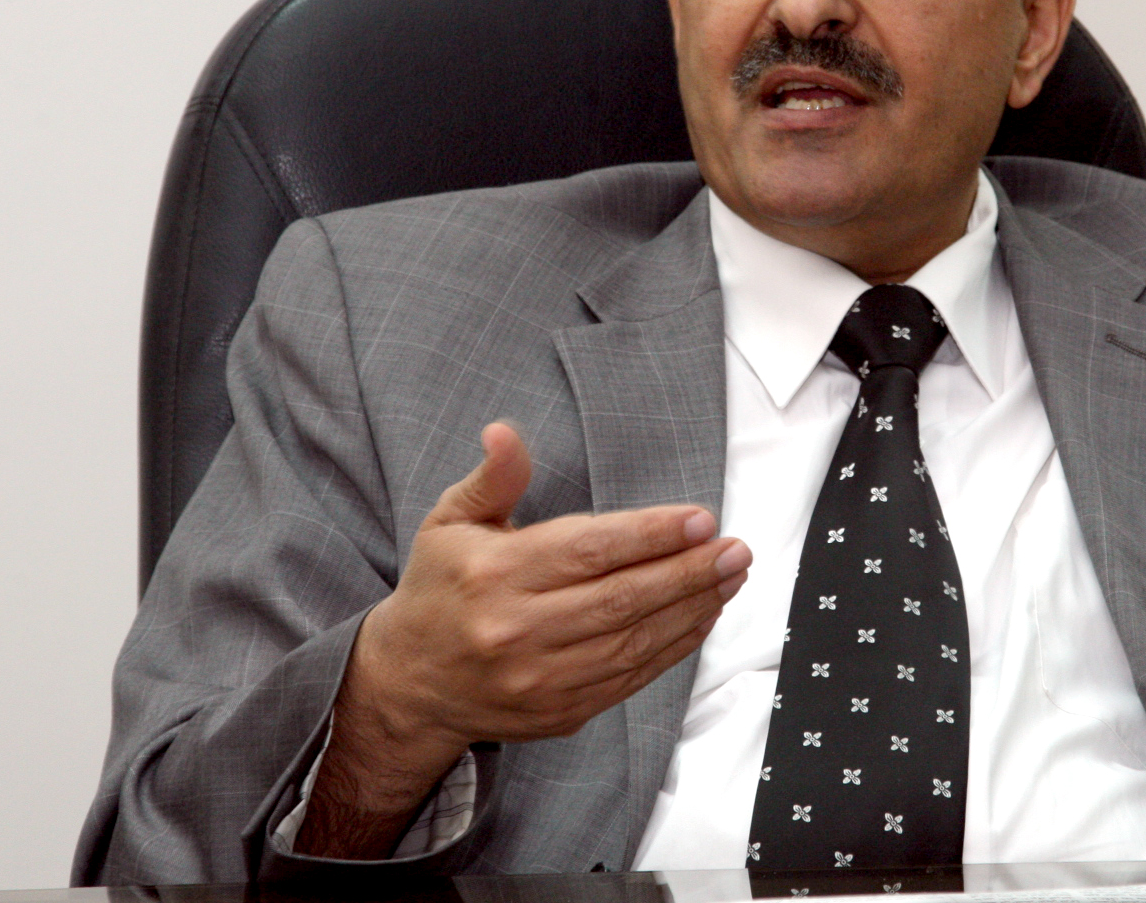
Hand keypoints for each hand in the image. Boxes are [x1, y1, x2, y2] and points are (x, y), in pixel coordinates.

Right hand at [296, 422, 750, 857]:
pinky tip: (701, 617)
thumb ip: (492, 478)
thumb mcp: (451, 522)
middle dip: (688, 572)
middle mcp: (516, 630)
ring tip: (730, 577)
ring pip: (633, 642)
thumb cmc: (441, 588)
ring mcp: (539, 679)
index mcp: (493, 575)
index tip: (700, 519)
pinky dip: (673, 648)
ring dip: (692, 609)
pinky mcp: (559, 712)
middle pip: (621, 599)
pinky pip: (630, 678)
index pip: (587, 551)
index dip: (650, 534)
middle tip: (735, 550)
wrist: (411, 681)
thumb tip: (504, 433)